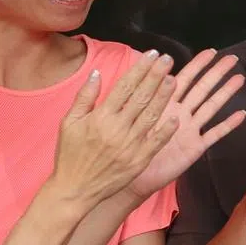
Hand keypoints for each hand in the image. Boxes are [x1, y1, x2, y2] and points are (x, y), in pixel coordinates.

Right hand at [51, 53, 178, 209]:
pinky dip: (166, 130)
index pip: (125, 86)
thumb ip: (85, 97)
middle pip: (142, 97)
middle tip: (168, 60)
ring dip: (164, 97)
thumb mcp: (69, 122)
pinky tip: (176, 116)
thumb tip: (97, 73)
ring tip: (174, 79)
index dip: (140, 69)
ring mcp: (131, 145)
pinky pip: (156, 142)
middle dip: (156, 76)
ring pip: (152, 116)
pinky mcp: (139, 160)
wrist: (75, 189)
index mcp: (101, 116)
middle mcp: (118, 128)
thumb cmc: (70, 154)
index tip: (152, 55)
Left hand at [130, 49, 245, 199]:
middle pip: (202, 88)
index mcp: (164, 104)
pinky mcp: (195, 147)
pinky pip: (215, 134)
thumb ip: (138, 95)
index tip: (212, 52)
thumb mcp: (128, 116)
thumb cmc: (126, 148)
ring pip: (211, 107)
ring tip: (240, 79)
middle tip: (232, 59)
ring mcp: (190, 130)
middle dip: (217, 73)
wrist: (131, 176)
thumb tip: (147, 71)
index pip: (184, 78)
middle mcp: (180, 113)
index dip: (198, 64)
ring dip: (226, 93)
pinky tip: (242, 114)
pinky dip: (228, 124)